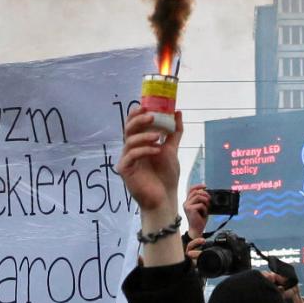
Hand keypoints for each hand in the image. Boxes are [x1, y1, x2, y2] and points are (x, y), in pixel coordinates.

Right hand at [118, 107, 183, 230]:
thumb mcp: (172, 149)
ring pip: (129, 141)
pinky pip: (131, 155)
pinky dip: (144, 150)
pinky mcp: (125, 170)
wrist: (165, 197)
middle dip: (138, 120)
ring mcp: (127, 159)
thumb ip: (174, 132)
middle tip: (151, 116)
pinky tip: (156, 150)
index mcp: (140, 143)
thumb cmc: (166, 175)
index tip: (146, 105)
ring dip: (144, 136)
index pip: (134, 124)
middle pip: (128, 129)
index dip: (137, 114)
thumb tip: (178, 112)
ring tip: (158, 137)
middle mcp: (131, 149)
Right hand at [184, 184, 213, 238]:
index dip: (198, 186)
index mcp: (188, 202)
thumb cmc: (199, 219)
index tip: (205, 186)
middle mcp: (186, 203)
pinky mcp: (190, 209)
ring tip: (207, 207)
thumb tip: (207, 193)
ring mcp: (187, 206)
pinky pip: (200, 204)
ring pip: (198, 196)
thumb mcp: (201, 207)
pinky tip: (204, 214)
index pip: (191, 189)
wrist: (197, 229)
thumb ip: (202, 200)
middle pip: (196, 192)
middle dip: (205, 194)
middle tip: (210, 199)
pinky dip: (205, 209)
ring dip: (205, 201)